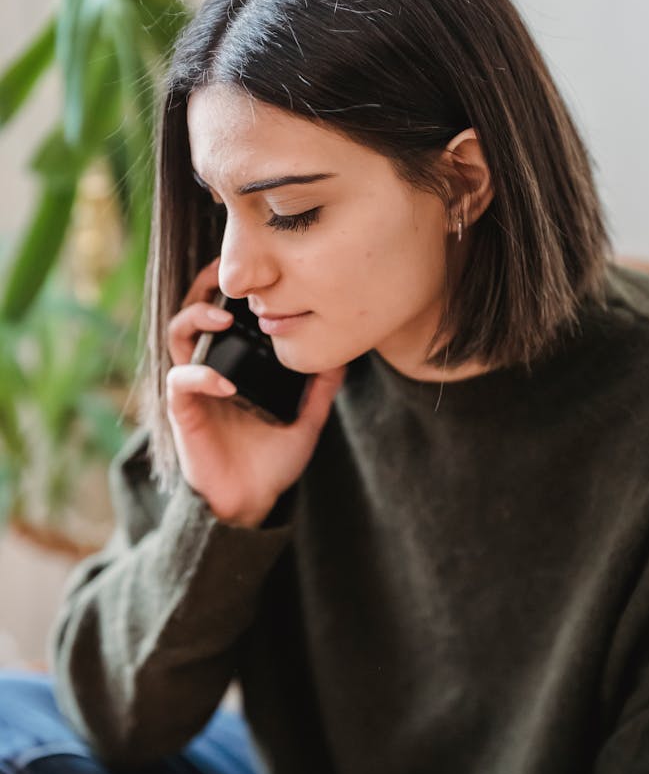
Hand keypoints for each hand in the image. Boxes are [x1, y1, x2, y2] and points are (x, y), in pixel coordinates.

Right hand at [166, 257, 344, 526]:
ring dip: (196, 319)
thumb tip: (345, 356)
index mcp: (234, 364)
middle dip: (205, 287)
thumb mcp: (306, 418)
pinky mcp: (184, 412)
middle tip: (226, 273)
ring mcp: (194, 388)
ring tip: (223, 318)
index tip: (255, 272)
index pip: (224, 313)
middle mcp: (210, 368)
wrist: (252, 500)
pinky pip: (180, 382)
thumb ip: (321, 387)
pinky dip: (200, 376)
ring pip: (178, 336)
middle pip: (194, 312)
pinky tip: (227, 383)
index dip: (231, 288)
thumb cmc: (272, 460)